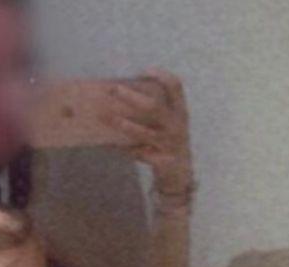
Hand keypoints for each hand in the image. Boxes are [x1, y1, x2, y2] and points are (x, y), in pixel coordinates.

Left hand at [100, 67, 193, 200]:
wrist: (180, 174)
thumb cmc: (167, 142)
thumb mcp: (168, 123)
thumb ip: (153, 110)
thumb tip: (122, 95)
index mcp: (180, 112)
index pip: (176, 87)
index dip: (162, 76)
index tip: (145, 70)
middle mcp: (177, 126)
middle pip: (154, 107)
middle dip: (132, 98)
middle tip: (115, 90)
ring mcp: (170, 145)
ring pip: (145, 133)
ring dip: (124, 125)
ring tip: (108, 118)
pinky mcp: (163, 161)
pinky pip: (139, 154)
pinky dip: (124, 150)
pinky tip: (108, 145)